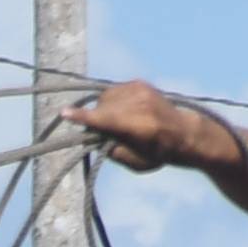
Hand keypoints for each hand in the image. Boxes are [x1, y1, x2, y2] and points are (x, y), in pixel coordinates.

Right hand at [75, 78, 217, 172]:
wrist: (183, 131)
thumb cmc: (157, 153)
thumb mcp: (135, 163)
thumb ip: (112, 151)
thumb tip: (91, 136)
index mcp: (141, 127)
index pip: (106, 120)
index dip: (83, 118)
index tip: (64, 114)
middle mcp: (141, 105)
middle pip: (102, 108)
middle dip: (95, 119)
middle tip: (102, 132)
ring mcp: (141, 90)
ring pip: (105, 97)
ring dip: (102, 109)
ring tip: (115, 121)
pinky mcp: (139, 83)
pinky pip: (113, 90)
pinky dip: (111, 101)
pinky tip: (121, 110)